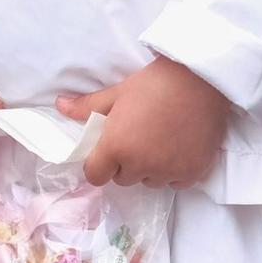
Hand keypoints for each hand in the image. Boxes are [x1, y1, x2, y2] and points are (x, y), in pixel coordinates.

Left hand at [58, 58, 230, 188]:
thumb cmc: (155, 83)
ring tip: (161, 140)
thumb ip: (87, 107)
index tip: (109, 149)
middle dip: (126, 163)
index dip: (99, 163)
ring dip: (150, 168)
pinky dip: (174, 171)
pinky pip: (174, 183)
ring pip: (149, 181)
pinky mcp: (191, 174)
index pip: (95, 176)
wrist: (202, 80)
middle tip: (139, 137)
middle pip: (123, 179)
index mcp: (116, 147)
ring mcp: (167, 172)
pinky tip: (179, 147)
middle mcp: (140, 166)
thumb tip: (60, 106)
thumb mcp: (117, 93)